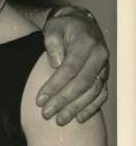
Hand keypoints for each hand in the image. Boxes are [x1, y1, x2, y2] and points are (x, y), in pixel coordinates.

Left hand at [38, 6, 108, 123]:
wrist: (81, 24)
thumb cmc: (63, 27)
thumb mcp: (53, 27)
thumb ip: (52, 43)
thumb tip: (55, 64)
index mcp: (86, 43)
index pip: (70, 69)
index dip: (54, 86)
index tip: (40, 100)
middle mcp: (99, 56)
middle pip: (82, 83)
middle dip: (63, 101)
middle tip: (46, 114)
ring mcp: (104, 67)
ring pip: (93, 92)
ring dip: (76, 108)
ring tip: (60, 120)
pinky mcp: (104, 76)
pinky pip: (102, 94)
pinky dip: (92, 107)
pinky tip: (80, 118)